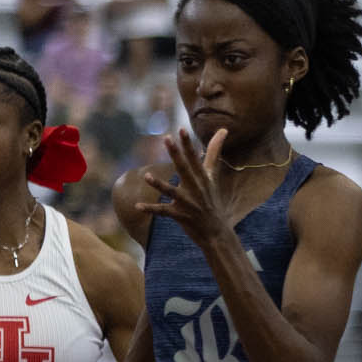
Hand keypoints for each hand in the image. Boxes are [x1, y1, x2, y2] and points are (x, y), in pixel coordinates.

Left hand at [136, 127, 228, 246]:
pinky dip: (151, 209)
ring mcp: (188, 203)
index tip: (181, 130)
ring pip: (172, 192)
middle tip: (166, 139)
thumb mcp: (213, 176)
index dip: (188, 144)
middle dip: (176, 154)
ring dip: (159, 184)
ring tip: (146, 175)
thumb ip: (214, 153)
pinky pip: (163, 211)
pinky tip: (137, 205)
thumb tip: (223, 130)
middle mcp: (196, 189)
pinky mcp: (181, 216)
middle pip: (184, 169)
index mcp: (202, 178)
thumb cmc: (212, 200)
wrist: (217, 232)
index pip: (195, 158)